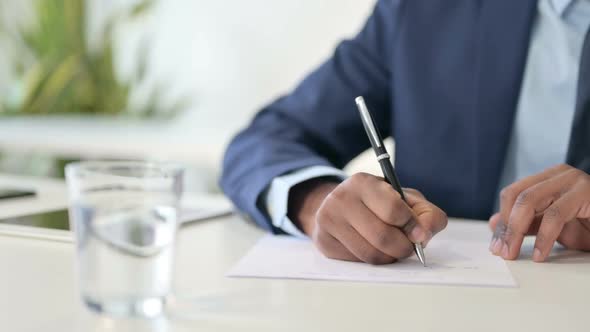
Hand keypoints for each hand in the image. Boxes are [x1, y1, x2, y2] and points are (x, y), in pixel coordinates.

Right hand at [288, 173, 447, 263]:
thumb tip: (423, 236)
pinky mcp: (324, 242)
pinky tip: (373, 248)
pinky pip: (357, 262)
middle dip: (404, 248)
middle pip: (382, 237)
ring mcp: (328, 221)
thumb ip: (427, 214)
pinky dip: (373, 260)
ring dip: (390, 258)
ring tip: (393, 249)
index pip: (393, 210)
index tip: (418, 233)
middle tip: (409, 248)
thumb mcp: (406, 199)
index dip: (412, 226)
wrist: (340, 206)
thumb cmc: (380, 203)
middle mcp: (341, 198)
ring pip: (370, 254)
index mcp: (363, 182)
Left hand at [489, 164, 589, 261]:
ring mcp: (574, 180)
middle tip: (501, 251)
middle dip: (506, 226)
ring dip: (516, 231)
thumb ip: (526, 223)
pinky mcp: (587, 193)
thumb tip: (494, 223)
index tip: (496, 245)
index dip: (502, 219)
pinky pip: (555, 215)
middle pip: (517, 195)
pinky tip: (539, 255)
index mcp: (547, 178)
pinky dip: (543, 237)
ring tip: (513, 254)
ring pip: (530, 201)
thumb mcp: (551, 227)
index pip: (512, 193)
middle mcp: (559, 174)